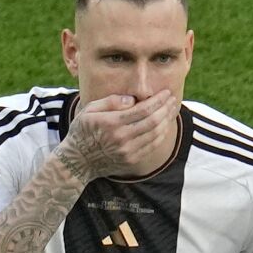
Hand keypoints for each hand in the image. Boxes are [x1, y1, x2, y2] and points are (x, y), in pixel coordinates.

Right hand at [57, 90, 180, 179]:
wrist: (78, 160)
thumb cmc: (83, 130)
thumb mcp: (89, 110)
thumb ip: (110, 101)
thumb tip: (131, 99)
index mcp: (111, 122)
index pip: (143, 109)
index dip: (158, 100)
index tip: (166, 92)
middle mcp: (121, 137)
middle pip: (153, 121)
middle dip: (166, 108)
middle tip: (173, 99)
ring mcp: (128, 151)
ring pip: (156, 133)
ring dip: (167, 120)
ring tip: (172, 109)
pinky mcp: (132, 160)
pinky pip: (153, 145)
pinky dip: (162, 133)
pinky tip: (165, 125)